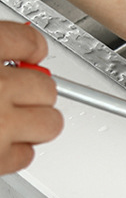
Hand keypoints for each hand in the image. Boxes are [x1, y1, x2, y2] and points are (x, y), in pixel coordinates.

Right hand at [0, 21, 62, 173]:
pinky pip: (25, 156)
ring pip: (49, 123)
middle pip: (47, 87)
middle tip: (11, 95)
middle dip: (33, 93)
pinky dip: (11, 153)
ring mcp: (0, 124)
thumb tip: (20, 56)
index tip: (30, 54)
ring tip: (5, 121)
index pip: (30, 41)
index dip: (31, 49)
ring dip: (31, 124)